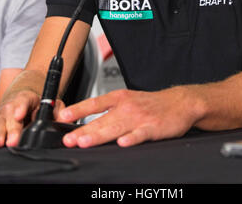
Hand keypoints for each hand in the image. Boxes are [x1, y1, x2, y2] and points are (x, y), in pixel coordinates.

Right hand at [0, 91, 63, 147]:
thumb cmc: (38, 103)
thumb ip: (59, 110)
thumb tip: (64, 120)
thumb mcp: (52, 103)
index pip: (23, 101)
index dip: (21, 107)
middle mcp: (12, 105)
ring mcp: (2, 114)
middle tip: (13, 141)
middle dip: (11, 128)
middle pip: (10, 114)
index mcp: (27, 98)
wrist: (23, 98)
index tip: (19, 115)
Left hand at [59, 86, 204, 147]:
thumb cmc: (150, 104)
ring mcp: (139, 117)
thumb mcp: (127, 100)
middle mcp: (127, 106)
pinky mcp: (153, 127)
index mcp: (119, 98)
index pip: (94, 103)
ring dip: (99, 135)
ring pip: (116, 127)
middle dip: (83, 130)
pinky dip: (131, 138)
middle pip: (102, 120)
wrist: (179, 102)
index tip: (62, 116)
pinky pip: (140, 134)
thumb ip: (108, 111)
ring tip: (84, 142)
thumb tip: (84, 124)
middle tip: (68, 139)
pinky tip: (122, 143)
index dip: (78, 109)